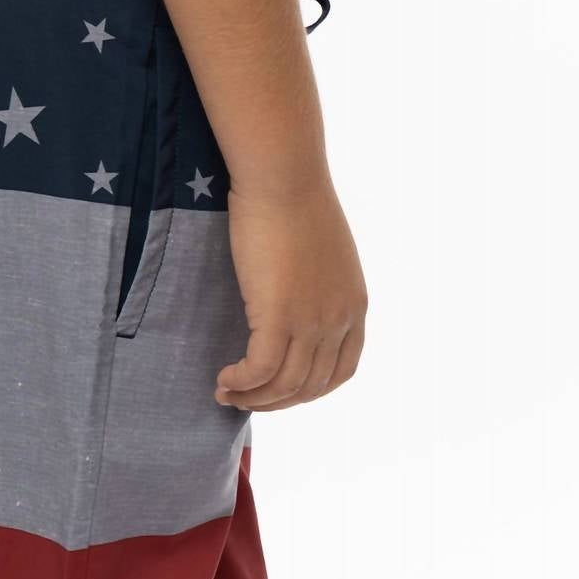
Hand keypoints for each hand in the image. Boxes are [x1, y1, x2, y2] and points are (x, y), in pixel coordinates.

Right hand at [215, 177, 367, 410]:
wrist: (284, 177)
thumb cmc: (294, 203)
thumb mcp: (321, 254)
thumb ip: (317, 287)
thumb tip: (292, 303)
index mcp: (354, 306)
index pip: (341, 372)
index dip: (308, 391)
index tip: (279, 390)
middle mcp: (339, 320)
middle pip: (310, 387)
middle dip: (275, 401)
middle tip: (243, 398)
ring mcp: (312, 321)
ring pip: (284, 385)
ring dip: (253, 397)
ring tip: (226, 393)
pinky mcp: (279, 316)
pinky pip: (260, 369)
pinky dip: (241, 382)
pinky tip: (224, 379)